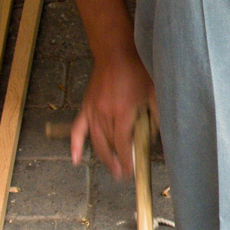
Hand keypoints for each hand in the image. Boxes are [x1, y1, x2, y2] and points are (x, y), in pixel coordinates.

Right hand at [71, 51, 155, 176]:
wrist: (114, 54)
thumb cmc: (136, 72)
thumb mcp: (153, 93)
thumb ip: (154, 117)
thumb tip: (151, 137)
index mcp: (122, 111)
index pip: (123, 143)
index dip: (127, 160)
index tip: (131, 171)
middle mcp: (104, 114)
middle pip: (109, 145)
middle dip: (116, 162)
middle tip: (123, 175)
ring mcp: (92, 111)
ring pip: (96, 141)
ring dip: (103, 158)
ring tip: (112, 170)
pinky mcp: (85, 107)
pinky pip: (77, 129)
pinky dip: (75, 145)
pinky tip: (75, 159)